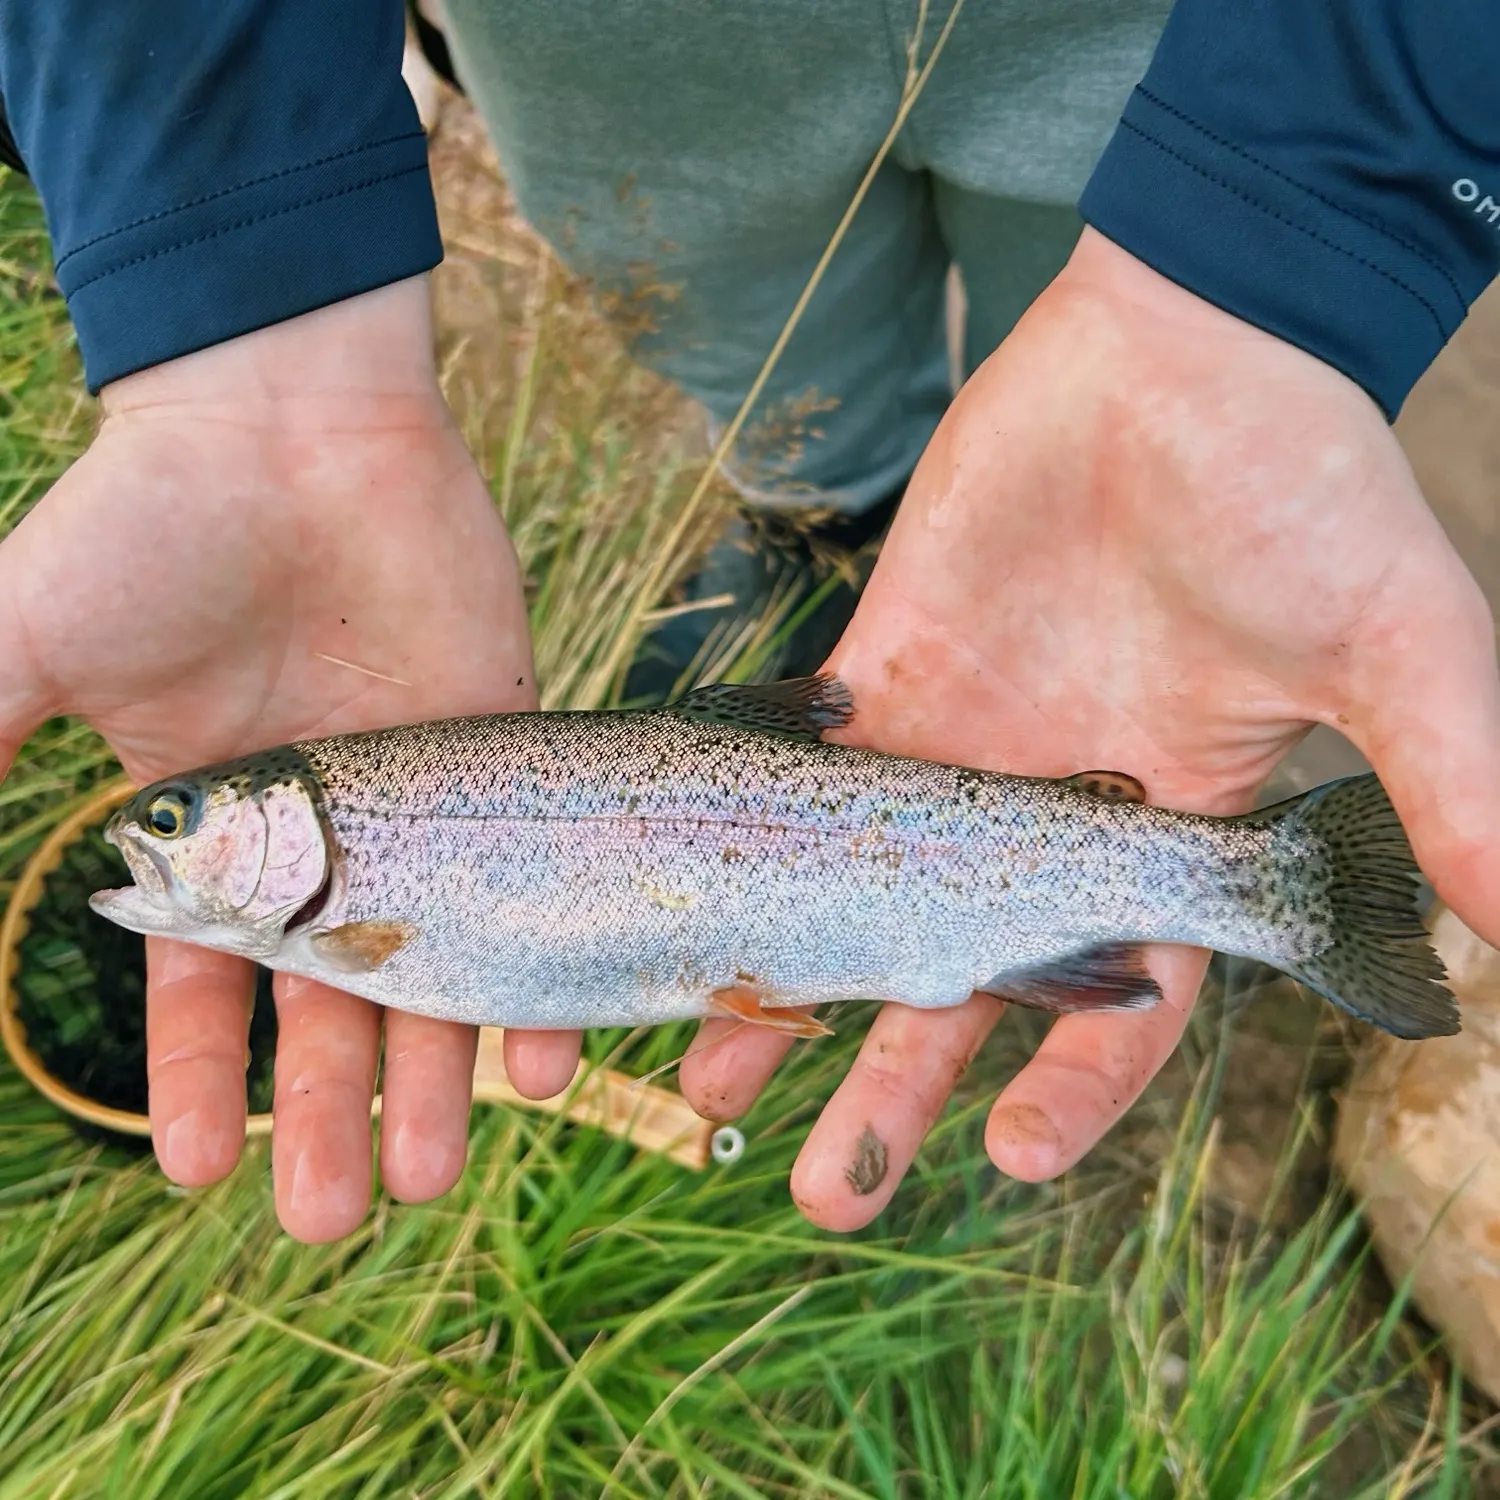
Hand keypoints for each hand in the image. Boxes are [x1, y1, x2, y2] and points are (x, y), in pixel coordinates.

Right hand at [0, 280, 582, 1240]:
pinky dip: (545, 967)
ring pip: (439, 965)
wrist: (298, 422)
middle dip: (322, 1111)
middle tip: (328, 1220)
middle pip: (329, 1002)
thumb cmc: (153, 524)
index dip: (200, 1082)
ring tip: (431, 1180)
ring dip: (435, 1075)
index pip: (206, 990)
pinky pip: (539, 884)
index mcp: (220, 830)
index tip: (204, 1174)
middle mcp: (327, 834)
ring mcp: (426, 801)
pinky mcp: (509, 754)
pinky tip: (549, 1057)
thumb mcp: (19, 643)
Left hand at [680, 227, 1499, 1228]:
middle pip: (962, 986)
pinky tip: (693, 915)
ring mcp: (955, 752)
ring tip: (714, 1085)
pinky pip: (796, 786)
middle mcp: (1047, 817)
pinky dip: (749, 851)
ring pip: (858, 903)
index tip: (1009, 1156)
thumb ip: (1450, 785)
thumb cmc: (1302, 484)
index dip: (1074, 1084)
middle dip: (898, 1088)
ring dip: (793, 995)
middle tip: (830, 1190)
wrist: (1182, 347)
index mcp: (1165, 837)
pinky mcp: (881, 678)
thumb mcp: (1396, 643)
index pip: (1122, 1003)